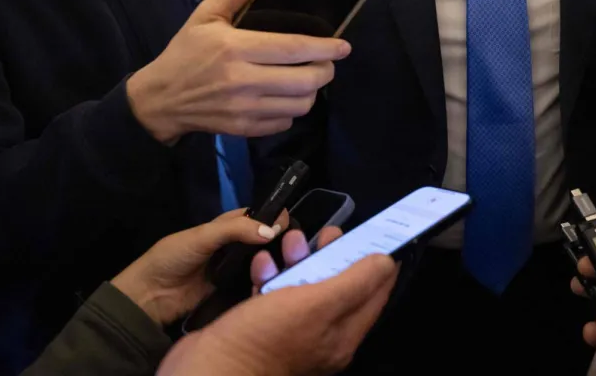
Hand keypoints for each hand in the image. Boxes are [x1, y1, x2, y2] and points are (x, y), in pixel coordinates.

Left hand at [110, 208, 343, 325]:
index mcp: (223, 227)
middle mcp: (231, 247)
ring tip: (293, 264)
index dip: (271, 216)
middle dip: (278, 241)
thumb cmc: (173, 257)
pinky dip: (264, 282)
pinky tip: (279, 282)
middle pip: (261, 240)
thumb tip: (272, 230)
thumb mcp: (202, 237)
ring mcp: (232, 270)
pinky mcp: (232, 292)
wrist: (151, 295)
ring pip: (260, 262)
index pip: (254, 216)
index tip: (290, 222)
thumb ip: (235, 230)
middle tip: (297, 247)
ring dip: (273, 262)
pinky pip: (252, 283)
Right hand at [126, 0, 351, 143]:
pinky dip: (292, 110)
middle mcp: (243, 81)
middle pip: (305, 80)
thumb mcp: (206, 15)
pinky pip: (284, 122)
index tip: (343, 45)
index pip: (294, 48)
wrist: (159, 99)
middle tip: (327, 62)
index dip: (325, 47)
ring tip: (308, 79)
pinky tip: (286, 97)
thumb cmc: (185, 52)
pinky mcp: (243, 129)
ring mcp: (245, 109)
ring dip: (312, 91)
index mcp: (236, 48)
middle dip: (326, 70)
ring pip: (300, 105)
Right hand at [157, 255, 398, 375]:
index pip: (374, 294)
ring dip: (299, 260)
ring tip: (290, 240)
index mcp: (343, 336)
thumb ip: (354, 282)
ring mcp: (291, 332)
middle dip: (334, 255)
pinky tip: (260, 262)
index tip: (376, 233)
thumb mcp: (317, 304)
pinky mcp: (263, 327)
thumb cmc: (265, 336)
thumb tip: (387, 262)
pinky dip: (271, 275)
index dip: (378, 263)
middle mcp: (322, 337)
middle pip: (339, 287)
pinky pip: (275, 295)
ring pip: (305, 287)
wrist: (208, 368)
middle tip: (327, 232)